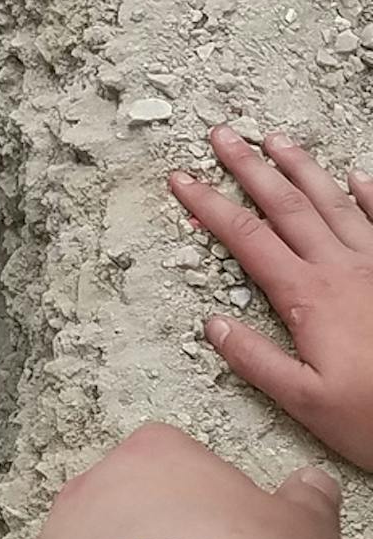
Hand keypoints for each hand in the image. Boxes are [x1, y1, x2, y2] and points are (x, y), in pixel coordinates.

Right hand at [172, 128, 372, 467]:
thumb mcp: (306, 401)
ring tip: (276, 141)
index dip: (210, 206)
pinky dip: (367, 194)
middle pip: (286, 206)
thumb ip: (257, 360)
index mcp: (310, 296)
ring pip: (332, 202)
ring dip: (301, 169)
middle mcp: (342, 269)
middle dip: (250, 168)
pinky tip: (356, 176)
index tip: (183, 181)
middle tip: (224, 137)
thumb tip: (215, 325)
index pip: (247, 239)